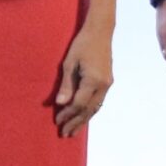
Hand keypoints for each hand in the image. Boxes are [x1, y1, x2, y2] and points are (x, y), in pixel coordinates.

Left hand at [54, 21, 113, 137]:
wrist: (100, 32)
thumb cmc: (82, 44)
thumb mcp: (69, 63)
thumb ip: (66, 85)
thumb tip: (60, 103)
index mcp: (93, 80)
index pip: (78, 104)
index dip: (67, 114)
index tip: (57, 120)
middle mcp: (103, 85)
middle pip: (88, 110)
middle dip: (76, 123)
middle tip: (65, 134)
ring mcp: (107, 84)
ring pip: (95, 108)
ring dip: (84, 120)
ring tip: (74, 131)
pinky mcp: (108, 82)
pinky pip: (98, 101)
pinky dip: (90, 111)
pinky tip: (84, 117)